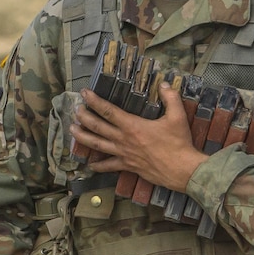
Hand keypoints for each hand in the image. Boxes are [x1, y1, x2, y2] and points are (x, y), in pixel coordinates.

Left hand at [72, 84, 205, 190]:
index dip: (94, 101)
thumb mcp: (178, 117)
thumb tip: (164, 84)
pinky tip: (90, 165)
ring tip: (72, 130)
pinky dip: (98, 166)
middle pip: (97, 127)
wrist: (181, 169)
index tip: (84, 93)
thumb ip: (171, 98)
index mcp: (132, 125)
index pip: (108, 111)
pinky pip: (109, 166)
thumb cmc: (179, 143)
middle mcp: (123, 139)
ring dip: (83, 137)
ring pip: (97, 144)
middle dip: (84, 117)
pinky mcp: (127, 166)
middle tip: (75, 109)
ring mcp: (123, 154)